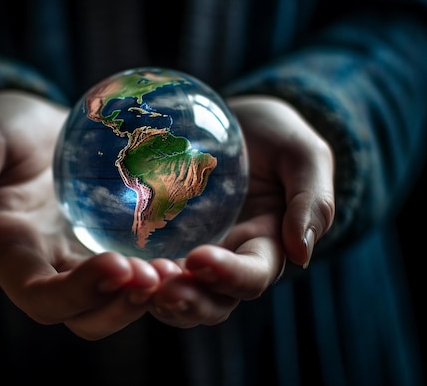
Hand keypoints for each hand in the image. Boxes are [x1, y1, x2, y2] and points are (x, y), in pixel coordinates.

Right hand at [0, 90, 159, 339]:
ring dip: (148, 296)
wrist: (38, 128)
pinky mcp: (110, 243)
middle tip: (159, 274)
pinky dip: (163, 269)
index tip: (117, 265)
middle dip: (121, 306)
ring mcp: (83, 260)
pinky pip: (139, 268)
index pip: (41, 295)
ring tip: (182, 270)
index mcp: (11, 255)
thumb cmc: (4, 130)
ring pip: (116, 301)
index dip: (77, 292)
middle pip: (85, 315)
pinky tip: (195, 250)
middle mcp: (49, 269)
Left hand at [148, 95, 334, 327]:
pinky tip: (114, 258)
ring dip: (157, 295)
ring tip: (134, 278)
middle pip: (213, 302)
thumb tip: (302, 254)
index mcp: (267, 246)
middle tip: (160, 285)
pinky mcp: (169, 240)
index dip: (229, 276)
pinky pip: (152, 266)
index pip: (253, 275)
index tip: (201, 258)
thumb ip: (312, 200)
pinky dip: (136, 273)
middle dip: (188, 301)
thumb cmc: (278, 138)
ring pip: (179, 294)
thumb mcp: (305, 156)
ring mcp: (196, 252)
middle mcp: (230, 260)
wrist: (240, 125)